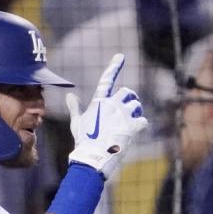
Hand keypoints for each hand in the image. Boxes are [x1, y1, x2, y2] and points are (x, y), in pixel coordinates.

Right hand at [67, 53, 148, 180]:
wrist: (93, 157)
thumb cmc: (83, 141)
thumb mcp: (76, 122)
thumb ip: (75, 107)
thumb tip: (69, 95)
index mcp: (99, 102)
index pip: (106, 80)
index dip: (114, 66)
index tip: (121, 56)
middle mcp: (112, 105)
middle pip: (128, 92)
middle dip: (130, 98)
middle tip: (130, 108)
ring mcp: (123, 115)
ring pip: (137, 105)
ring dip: (136, 112)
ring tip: (130, 122)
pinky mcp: (132, 126)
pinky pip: (143, 120)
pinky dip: (141, 125)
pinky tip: (135, 131)